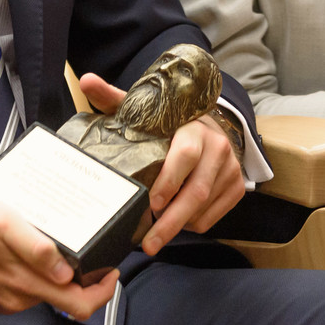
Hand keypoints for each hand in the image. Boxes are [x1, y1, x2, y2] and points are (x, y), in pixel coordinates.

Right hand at [0, 189, 118, 318]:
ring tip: (56, 240)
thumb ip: (37, 248)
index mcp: (23, 284)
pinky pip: (24, 286)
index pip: (79, 305)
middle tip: (92, 253)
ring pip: (45, 290)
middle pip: (65, 299)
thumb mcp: (4, 222)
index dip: (102, 291)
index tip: (111, 271)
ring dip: (57, 271)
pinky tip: (29, 245)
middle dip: (84, 278)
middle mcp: (16, 297)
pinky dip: (35, 270)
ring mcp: (3, 297)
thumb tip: (67, 271)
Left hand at [79, 73, 245, 254]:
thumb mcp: (146, 111)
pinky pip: (211, 217)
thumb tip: (87, 80)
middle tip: (148, 244)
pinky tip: (175, 222)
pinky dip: (191, 225)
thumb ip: (115, 98)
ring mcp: (231, 169)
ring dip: (178, 225)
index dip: (168, 181)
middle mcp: (219, 147)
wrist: (211, 126)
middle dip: (171, 222)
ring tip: (154, 236)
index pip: (185, 155)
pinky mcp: (237, 187)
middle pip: (196, 191)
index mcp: (194, 128)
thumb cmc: (169, 123)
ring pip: (203, 208)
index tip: (150, 203)